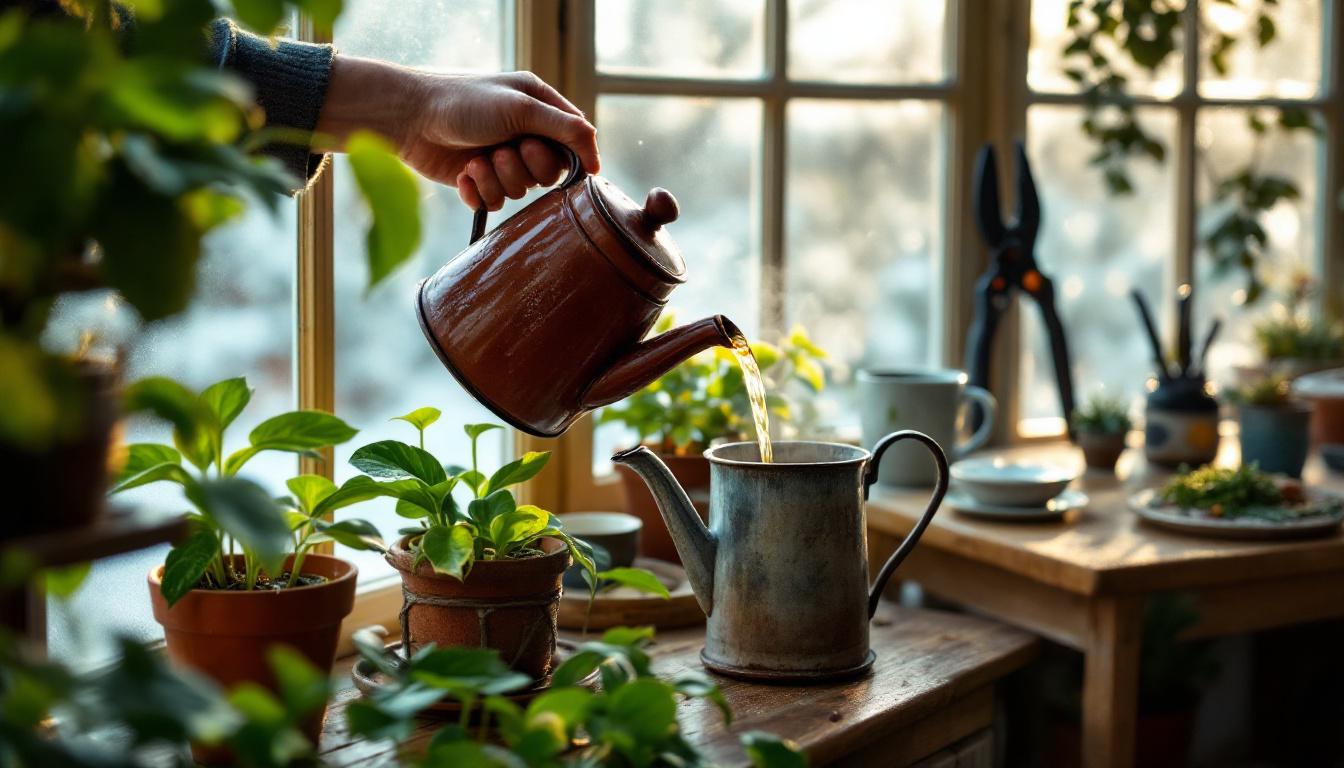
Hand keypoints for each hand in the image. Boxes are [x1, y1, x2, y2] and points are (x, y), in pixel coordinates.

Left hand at [316, 57, 599, 210]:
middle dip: (524, 167)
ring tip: (476, 158)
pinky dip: (477, 191)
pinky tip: (463, 173)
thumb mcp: (522, 107)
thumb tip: (597, 160)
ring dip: (496, 178)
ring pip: (520, 192)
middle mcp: (522, 134)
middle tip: (503, 149)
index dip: (569, 158)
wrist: (408, 119)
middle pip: (548, 173)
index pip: (574, 141)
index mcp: (538, 109)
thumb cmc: (465, 102)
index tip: (559, 166)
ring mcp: (500, 159)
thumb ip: (567, 130)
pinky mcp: (478, 180)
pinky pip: (493, 203)